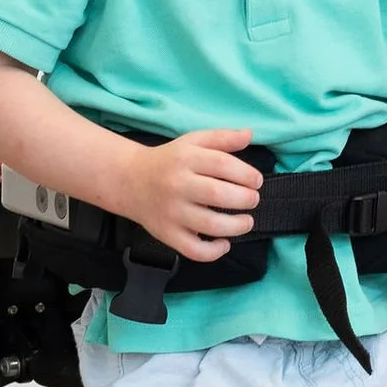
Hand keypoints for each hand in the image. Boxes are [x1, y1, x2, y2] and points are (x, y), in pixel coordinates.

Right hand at [126, 130, 262, 260]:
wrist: (129, 180)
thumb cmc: (169, 161)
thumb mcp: (193, 141)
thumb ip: (222, 138)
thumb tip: (249, 134)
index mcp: (185, 159)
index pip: (222, 164)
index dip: (246, 174)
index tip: (257, 181)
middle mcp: (177, 185)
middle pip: (217, 194)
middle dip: (245, 199)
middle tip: (253, 199)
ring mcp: (171, 212)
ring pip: (208, 225)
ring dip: (236, 226)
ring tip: (247, 221)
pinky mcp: (166, 233)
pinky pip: (192, 249)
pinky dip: (213, 252)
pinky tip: (224, 243)